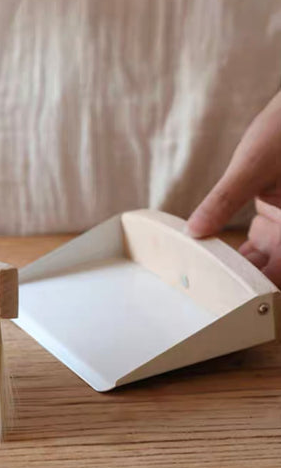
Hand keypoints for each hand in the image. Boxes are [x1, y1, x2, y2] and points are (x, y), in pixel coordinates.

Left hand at [187, 90, 280, 286]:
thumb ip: (223, 200)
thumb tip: (194, 231)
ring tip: (201, 282)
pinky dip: (234, 253)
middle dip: (242, 286)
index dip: (257, 293)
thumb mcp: (251, 166)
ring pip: (262, 263)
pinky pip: (256, 246)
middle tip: (205, 295)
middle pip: (272, 274)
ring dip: (235, 271)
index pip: (278, 276)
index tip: (225, 302)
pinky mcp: (274, 219)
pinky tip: (207, 257)